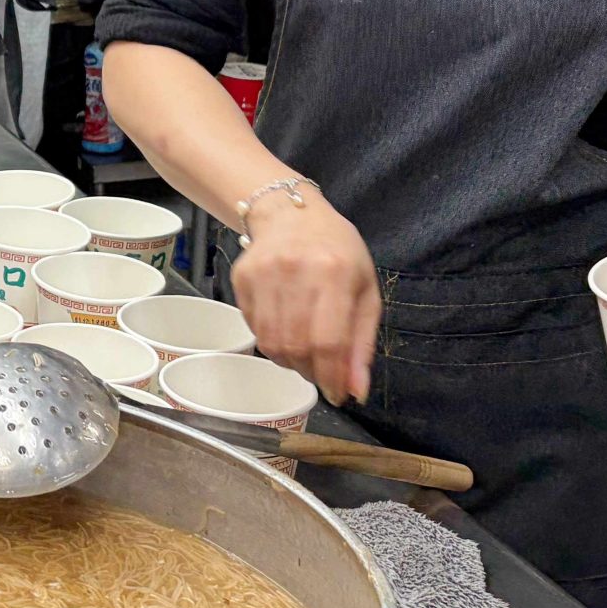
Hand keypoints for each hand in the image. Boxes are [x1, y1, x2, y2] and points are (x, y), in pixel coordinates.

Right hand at [228, 195, 380, 405]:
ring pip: (271, 343)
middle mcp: (296, 271)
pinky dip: (271, 342)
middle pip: (297, 346)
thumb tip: (356, 390)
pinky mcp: (241, 279)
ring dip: (290, 362)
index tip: (337, 394)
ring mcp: (264, 274)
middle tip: (321, 374)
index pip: (329, 341)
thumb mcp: (365, 290)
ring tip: (304, 355)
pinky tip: (285, 331)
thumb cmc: (336, 251)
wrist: (289, 212)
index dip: (332, 377)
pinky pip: (254, 329)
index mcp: (335, 273)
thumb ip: (362, 342)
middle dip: (311, 372)